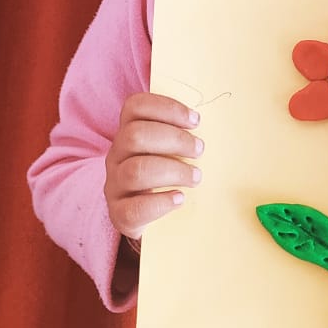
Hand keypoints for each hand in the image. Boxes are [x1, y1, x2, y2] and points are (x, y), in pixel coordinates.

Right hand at [104, 93, 202, 240]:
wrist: (150, 220)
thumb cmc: (167, 178)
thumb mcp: (171, 152)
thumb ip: (184, 138)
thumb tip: (212, 131)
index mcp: (128, 133)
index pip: (135, 107)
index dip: (166, 108)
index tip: (195, 121)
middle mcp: (117, 156)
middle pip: (134, 136)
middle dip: (174, 140)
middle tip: (199, 150)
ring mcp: (115, 185)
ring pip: (136, 170)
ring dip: (173, 171)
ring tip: (196, 177)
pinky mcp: (119, 213)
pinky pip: (134, 208)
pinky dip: (161, 202)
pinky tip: (180, 199)